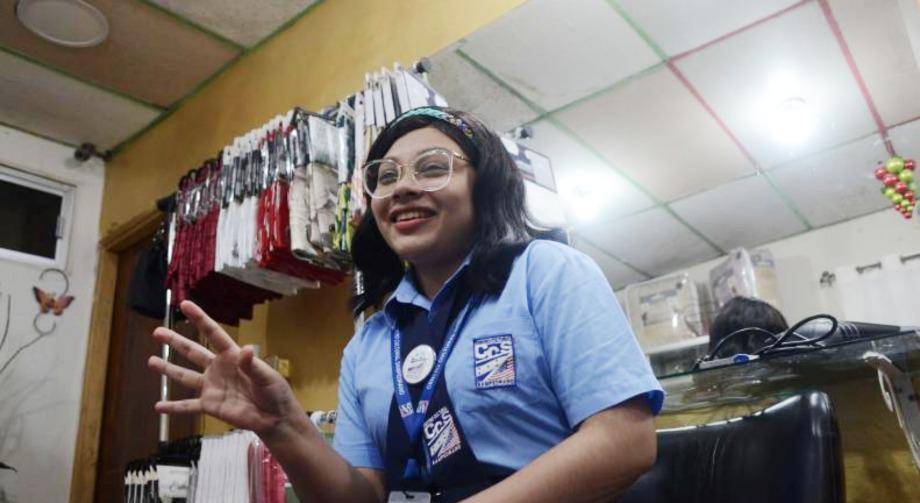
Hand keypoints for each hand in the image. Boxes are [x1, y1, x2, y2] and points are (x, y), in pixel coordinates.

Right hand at [148, 300, 301, 434]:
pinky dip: (173, 408)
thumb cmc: (274, 391)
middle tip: (157, 332)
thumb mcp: (266, 376)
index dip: (200, 319)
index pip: (213, 334)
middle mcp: (218, 369)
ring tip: (151, 361)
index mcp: (232, 356)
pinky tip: (158, 406)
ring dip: (168, 370)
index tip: (185, 305)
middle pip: (193, 352)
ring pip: (185, 376)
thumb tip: (246, 349)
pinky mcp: (210, 406)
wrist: (274, 417)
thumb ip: (252, 365)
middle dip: (175, 341)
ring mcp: (212, 387)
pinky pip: (188, 406)